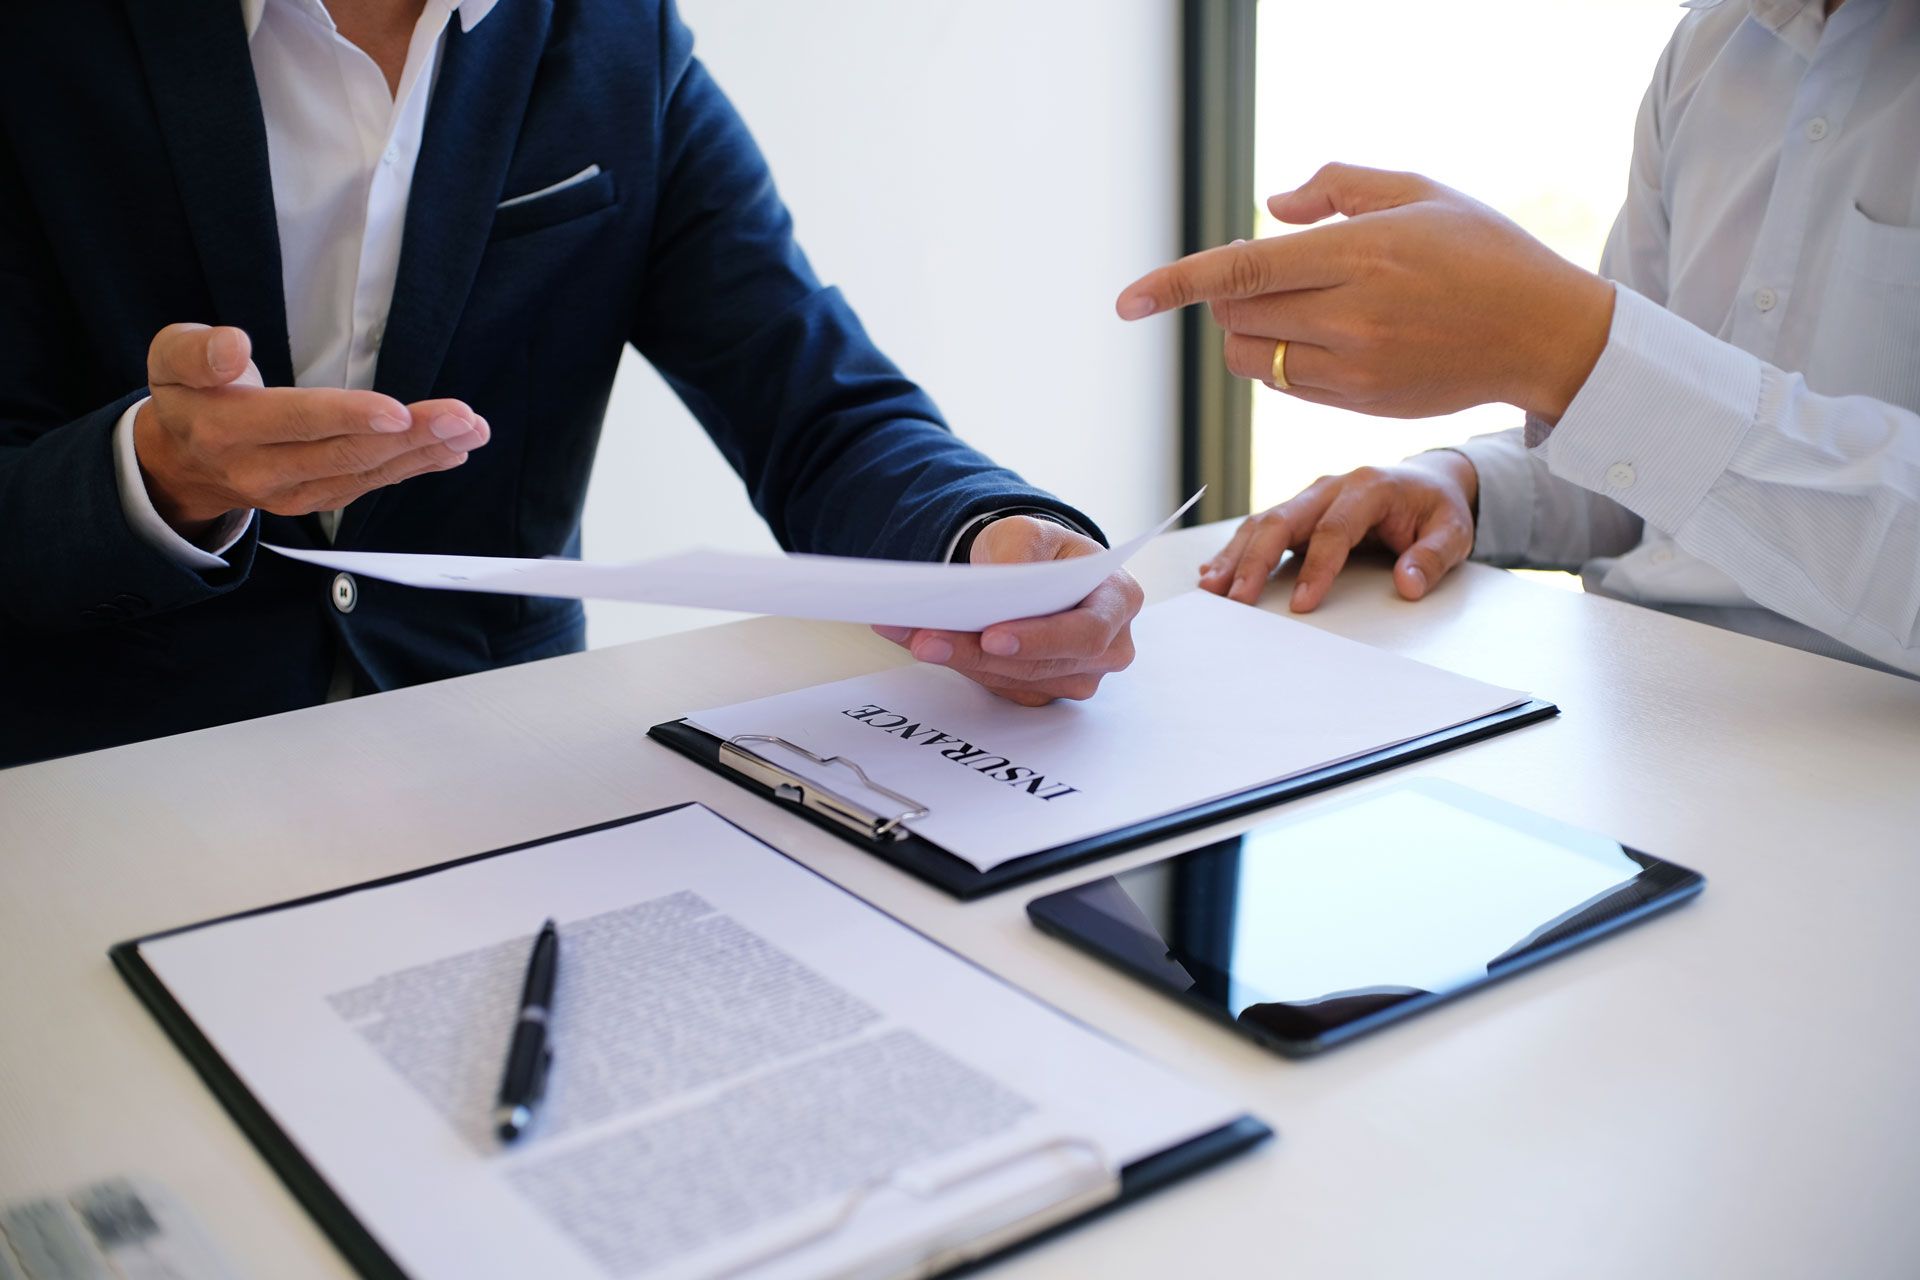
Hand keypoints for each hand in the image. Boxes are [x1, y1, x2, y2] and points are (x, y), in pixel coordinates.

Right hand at [132, 323, 489, 540]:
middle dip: (411, 435)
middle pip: (345, 453)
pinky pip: (372, 484)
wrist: (182, 461)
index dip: (347, 416)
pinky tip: (453, 451)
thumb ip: (198, 351)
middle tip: (462, 416)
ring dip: (425, 452)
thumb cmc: (190, 394)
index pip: (295, 421)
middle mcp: (262, 470)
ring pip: (366, 473)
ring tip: (471, 430)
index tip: (396, 411)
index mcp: (225, 429)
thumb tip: (233, 346)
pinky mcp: (317, 500)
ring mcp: (293, 492)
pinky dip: (415, 466)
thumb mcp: (171, 357)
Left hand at [871, 516, 1142, 705]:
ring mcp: (1078, 675)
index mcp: (1119, 600)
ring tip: (914, 636)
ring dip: (962, 661)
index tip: (992, 637)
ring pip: (1016, 681)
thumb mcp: (1031, 532)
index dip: (1040, 639)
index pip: (1086, 632)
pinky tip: (925, 644)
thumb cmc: (1044, 550)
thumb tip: (998, 585)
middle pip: (1043, 665)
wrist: (1034, 570)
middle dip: (979, 654)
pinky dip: (962, 666)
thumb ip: (1020, 552)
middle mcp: (1109, 647)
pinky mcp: (1044, 691)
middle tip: (927, 639)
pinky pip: (1001, 688)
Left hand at [1115, 163, 1614, 422]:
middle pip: (1235, 319)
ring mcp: (1354, 369)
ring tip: (1300, 307)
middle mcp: (1352, 317)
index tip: (1128, 301)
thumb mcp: (1417, 192)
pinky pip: (1285, 384)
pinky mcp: (1359, 404)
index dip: (1176, 284)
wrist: (1542, 332)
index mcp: (1361, 254)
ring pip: (1251, 359)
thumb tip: (1267, 211)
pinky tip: (1327, 337)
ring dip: (1249, 332)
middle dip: (1229, 299)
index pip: (1242, 272)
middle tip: (1272, 276)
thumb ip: (1336, 187)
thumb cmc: (1481, 251)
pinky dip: (1282, 360)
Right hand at [1199, 451, 1477, 612]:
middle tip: (1236, 597)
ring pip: (1263, 522)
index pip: (1334, 529)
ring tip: (1212, 588)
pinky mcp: (1298, 511)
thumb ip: (1433, 556)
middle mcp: (1331, 486)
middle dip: (1255, 560)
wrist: (1427, 481)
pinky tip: (1214, 572)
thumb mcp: (1454, 531)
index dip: (1316, 568)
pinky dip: (1236, 550)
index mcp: (1369, 487)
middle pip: (1283, 520)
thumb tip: (1408, 584)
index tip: (1301, 604)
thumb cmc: (1436, 507)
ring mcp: (1310, 497)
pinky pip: (1261, 527)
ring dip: (1235, 555)